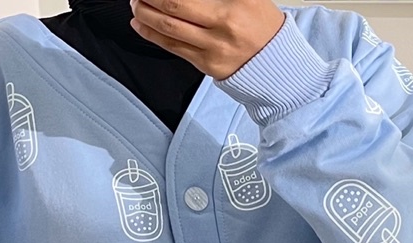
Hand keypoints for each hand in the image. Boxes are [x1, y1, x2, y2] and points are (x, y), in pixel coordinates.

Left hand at [129, 0, 285, 80]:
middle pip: (175, 5)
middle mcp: (224, 24)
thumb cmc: (263, 26)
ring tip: (135, 4)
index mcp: (236, 3)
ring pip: (169, 28)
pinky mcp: (206, 64)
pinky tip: (140, 25)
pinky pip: (174, 47)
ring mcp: (213, 47)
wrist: (276, 66)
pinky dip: (153, 34)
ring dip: (146, 14)